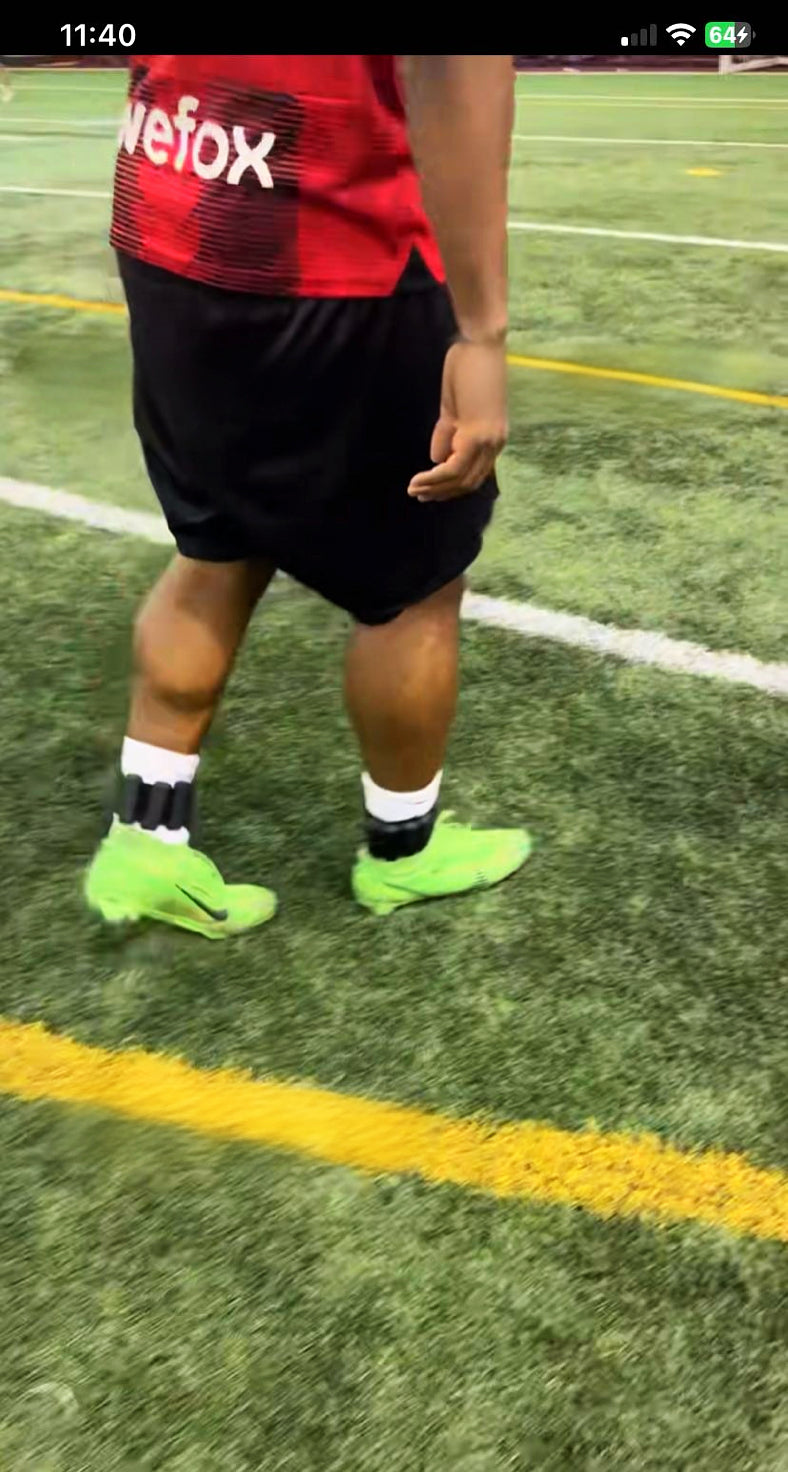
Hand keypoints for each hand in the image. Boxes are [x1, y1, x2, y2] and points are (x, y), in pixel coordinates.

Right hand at [408, 337, 507, 502]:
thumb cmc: (469, 366)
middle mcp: (495, 444)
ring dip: (435, 488)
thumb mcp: (455, 408)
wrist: (480, 344)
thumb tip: (437, 460)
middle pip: (469, 482)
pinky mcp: (476, 434)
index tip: (430, 490)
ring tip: (414, 490)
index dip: (452, 486)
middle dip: (442, 492)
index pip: (475, 474)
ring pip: (461, 479)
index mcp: (494, 438)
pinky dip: (435, 477)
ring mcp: (488, 441)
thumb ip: (448, 434)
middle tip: (419, 495)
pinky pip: (454, 466)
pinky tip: (419, 479)